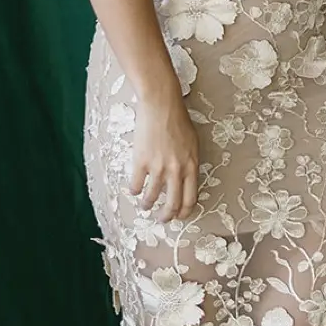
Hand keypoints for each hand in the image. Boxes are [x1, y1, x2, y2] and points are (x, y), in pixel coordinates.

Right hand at [130, 93, 200, 222]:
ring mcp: (158, 167)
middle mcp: (176, 170)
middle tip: (162, 219)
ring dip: (147, 205)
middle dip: (167, 216)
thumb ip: (189, 163)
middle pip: (172, 204)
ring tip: (145, 205)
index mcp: (191, 166)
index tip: (179, 216)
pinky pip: (135, 185)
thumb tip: (185, 180)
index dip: (184, 211)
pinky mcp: (141, 162)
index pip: (190, 198)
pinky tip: (133, 190)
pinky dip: (133, 190)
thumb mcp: (192, 144)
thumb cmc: (178, 121)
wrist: (161, 105)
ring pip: (151, 197)